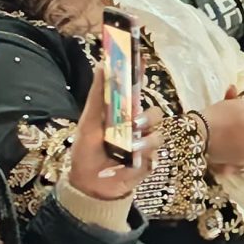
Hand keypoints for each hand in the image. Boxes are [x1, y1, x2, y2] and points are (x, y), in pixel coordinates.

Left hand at [66, 61, 145, 202]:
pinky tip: (131, 162)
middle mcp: (136, 127)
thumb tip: (102, 65)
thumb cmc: (86, 151)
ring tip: (131, 147)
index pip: (136, 90)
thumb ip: (97, 96)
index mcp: (122, 114)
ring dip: (145, 139)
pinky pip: (155, 156)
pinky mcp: (148, 164)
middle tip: (134, 122)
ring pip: (157, 134)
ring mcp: (144, 145)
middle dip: (146, 116)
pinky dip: (144, 157)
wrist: (88, 185)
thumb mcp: (88, 122)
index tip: (143, 58)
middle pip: (154, 113)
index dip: (141, 74)